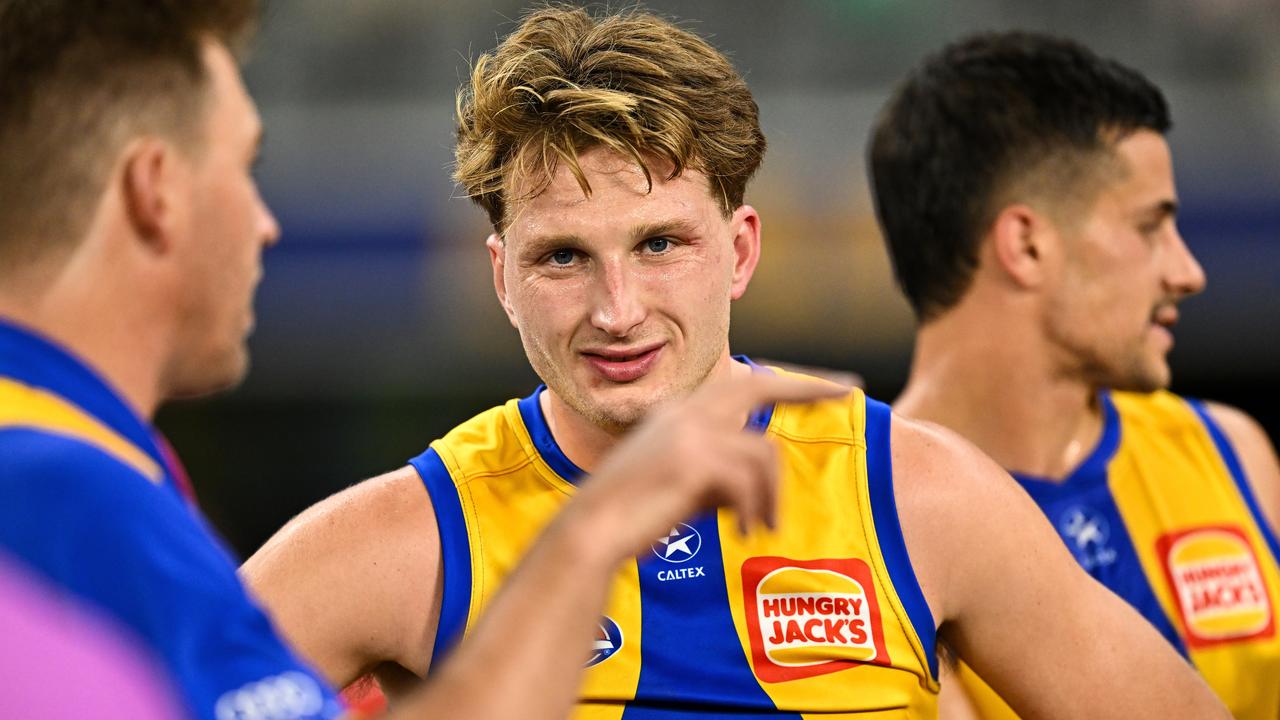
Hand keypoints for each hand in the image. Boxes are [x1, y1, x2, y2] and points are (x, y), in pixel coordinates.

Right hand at [561, 372, 848, 565]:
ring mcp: (689, 431)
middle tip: (851, 392)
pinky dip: (755, 508)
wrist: (591, 531)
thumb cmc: (633, 516)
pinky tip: (745, 530)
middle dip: (808, 387)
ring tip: (762, 527)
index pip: (742, 384)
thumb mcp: (681, 482)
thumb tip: (761, 476)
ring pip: (763, 453)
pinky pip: (751, 480)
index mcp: (679, 413)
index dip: (788, 383)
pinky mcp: (694, 459)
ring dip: (770, 496)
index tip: (831, 385)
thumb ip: (717, 467)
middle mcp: (685, 412)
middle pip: (759, 385)